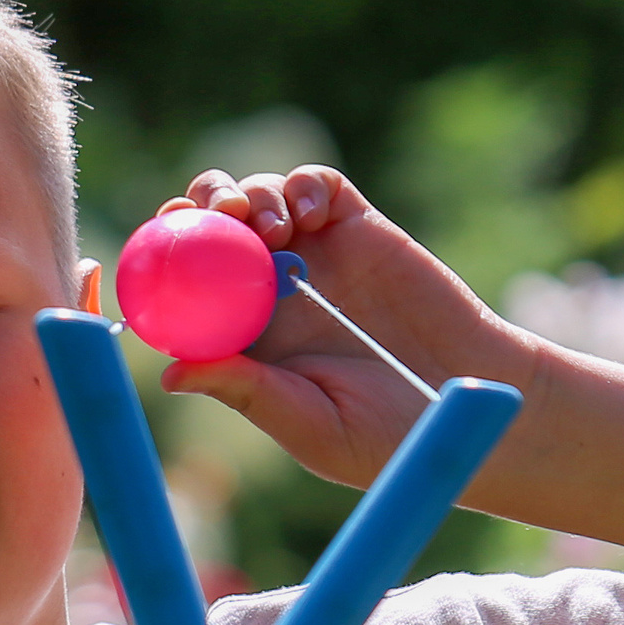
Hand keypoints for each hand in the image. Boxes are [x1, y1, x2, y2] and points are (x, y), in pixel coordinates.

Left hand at [153, 167, 535, 488]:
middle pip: (209, 229)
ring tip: (269, 226)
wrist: (468, 403)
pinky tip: (308, 216)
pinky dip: (302, 186)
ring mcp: (313, 255)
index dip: (161, 262)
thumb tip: (169, 373)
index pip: (183, 288)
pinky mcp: (357, 229)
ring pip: (256, 198)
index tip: (155, 252)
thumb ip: (248, 393)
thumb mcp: (311, 425)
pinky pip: (316, 187)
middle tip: (213, 218)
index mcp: (245, 338)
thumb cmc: (390, 438)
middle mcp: (269, 291)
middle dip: (197, 211)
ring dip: (247, 195)